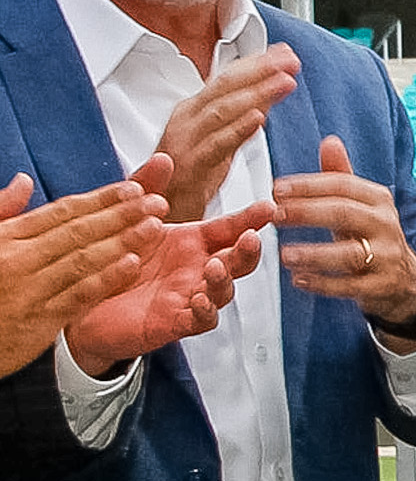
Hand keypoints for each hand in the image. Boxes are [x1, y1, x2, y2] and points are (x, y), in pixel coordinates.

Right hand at [0, 171, 161, 377]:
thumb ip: (3, 211)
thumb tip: (24, 181)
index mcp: (6, 239)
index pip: (60, 212)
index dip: (100, 199)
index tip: (132, 188)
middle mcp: (18, 261)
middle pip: (77, 231)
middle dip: (120, 214)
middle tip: (155, 202)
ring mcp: (29, 291)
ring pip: (82, 260)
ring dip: (122, 241)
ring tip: (153, 226)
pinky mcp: (38, 322)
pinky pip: (77, 295)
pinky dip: (106, 279)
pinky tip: (131, 265)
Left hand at [70, 199, 272, 371]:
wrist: (83, 301)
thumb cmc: (112, 260)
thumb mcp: (128, 219)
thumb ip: (146, 188)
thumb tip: (165, 158)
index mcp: (192, 242)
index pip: (229, 228)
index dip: (250, 219)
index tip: (268, 208)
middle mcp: (197, 269)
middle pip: (238, 260)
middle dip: (249, 250)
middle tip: (249, 239)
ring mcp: (190, 296)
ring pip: (225, 291)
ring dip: (225, 280)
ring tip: (214, 268)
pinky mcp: (175, 322)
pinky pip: (203, 320)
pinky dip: (206, 311)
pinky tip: (199, 300)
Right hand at [148, 46, 297, 222]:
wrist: (160, 213)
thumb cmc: (191, 176)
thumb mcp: (220, 140)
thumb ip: (242, 116)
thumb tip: (269, 92)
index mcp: (193, 110)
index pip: (227, 78)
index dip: (257, 63)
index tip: (287, 52)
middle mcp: (187, 119)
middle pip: (225, 87)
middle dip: (260, 70)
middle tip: (290, 60)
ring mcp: (185, 141)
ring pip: (222, 110)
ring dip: (256, 93)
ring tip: (285, 81)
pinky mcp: (189, 166)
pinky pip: (215, 145)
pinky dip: (238, 129)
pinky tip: (259, 118)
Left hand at [274, 135, 415, 331]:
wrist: (403, 278)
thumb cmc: (370, 235)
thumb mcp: (359, 204)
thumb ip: (340, 175)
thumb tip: (330, 141)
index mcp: (378, 200)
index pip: (343, 185)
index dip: (308, 186)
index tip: (277, 189)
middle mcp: (386, 225)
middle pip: (345, 213)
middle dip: (307, 213)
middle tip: (275, 215)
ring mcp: (386, 257)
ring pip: (349, 254)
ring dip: (314, 254)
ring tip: (284, 255)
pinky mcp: (381, 286)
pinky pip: (350, 286)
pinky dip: (323, 284)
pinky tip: (299, 280)